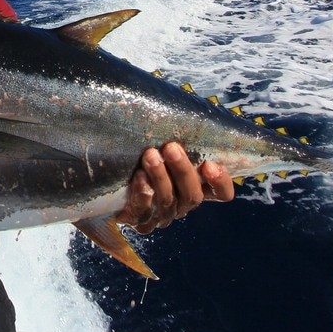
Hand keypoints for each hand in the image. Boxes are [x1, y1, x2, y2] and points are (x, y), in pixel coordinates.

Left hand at [116, 141, 233, 233]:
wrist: (111, 181)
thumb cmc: (145, 153)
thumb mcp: (165, 146)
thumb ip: (177, 138)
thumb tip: (178, 111)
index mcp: (195, 187)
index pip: (220, 193)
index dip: (221, 183)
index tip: (211, 164)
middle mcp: (182, 204)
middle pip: (192, 196)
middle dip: (183, 171)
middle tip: (171, 148)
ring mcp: (162, 215)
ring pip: (168, 201)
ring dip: (160, 176)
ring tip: (150, 155)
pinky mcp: (140, 220)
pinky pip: (143, 211)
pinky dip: (142, 194)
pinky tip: (138, 177)